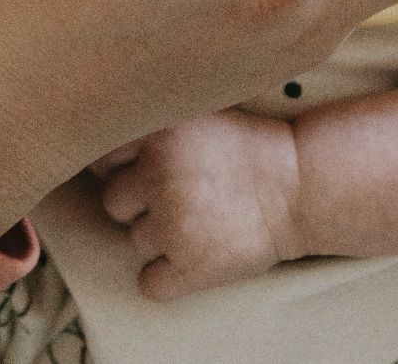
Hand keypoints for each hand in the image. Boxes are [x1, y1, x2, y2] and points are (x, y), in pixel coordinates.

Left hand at [95, 112, 301, 296]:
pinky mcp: (190, 266)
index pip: (101, 159)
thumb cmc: (244, 148)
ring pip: (135, 241)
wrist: (298, 186)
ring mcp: (173, 222)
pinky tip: (194, 254)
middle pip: (114, 203)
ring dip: (160, 237)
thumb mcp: (195, 114)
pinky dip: (167, 277)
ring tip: (199, 219)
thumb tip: (99, 148)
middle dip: (142, 203)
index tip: (147, 169)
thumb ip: (150, 127)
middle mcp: (158, 174)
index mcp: (157, 132)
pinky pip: (149, 283)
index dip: (122, 168)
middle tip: (182, 194)